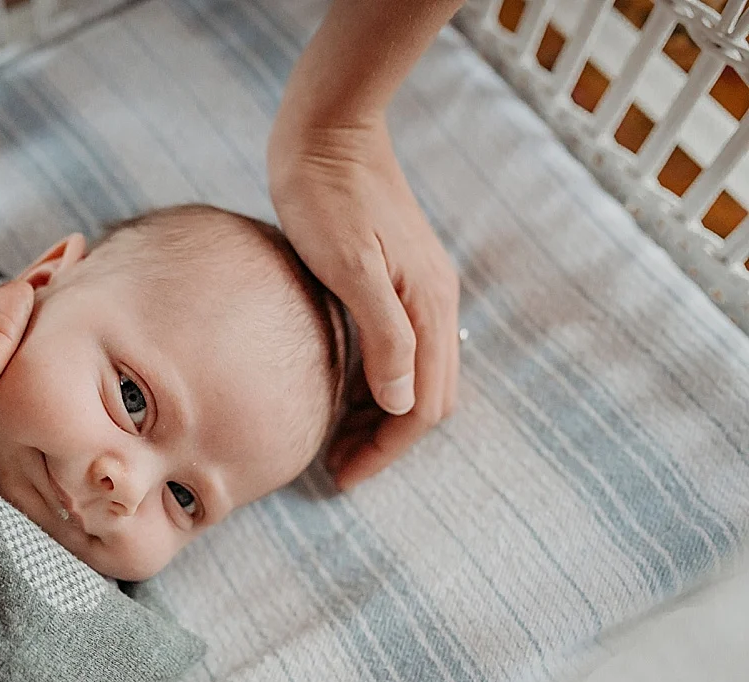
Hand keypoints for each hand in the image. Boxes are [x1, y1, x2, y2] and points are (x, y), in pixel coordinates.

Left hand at [269, 119, 459, 488]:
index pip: (422, 406)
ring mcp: (415, 291)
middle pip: (424, 398)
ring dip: (379, 414)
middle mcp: (432, 304)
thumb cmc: (326, 194)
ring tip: (333, 439)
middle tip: (334, 465)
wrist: (327, 129)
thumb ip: (383, 334)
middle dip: (385, 441)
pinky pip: (396, 349)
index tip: (341, 476)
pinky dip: (373, 381)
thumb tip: (401, 403)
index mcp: (427, 307)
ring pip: (411, 376)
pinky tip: (339, 387)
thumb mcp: (349, 265)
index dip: (385, 449)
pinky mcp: (394, 279)